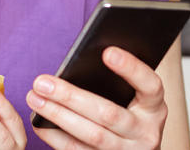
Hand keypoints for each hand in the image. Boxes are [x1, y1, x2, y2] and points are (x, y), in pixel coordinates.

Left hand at [26, 47, 166, 148]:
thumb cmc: (128, 112)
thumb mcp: (133, 98)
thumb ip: (116, 82)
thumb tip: (80, 60)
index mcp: (155, 108)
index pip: (150, 86)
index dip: (131, 68)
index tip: (107, 52)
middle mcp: (146, 133)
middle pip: (108, 114)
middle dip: (71, 97)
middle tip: (42, 82)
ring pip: (92, 135)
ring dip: (59, 116)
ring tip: (35, 99)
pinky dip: (56, 137)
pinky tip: (39, 123)